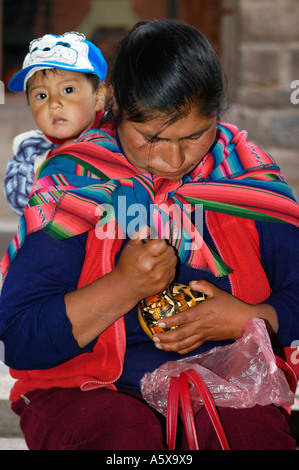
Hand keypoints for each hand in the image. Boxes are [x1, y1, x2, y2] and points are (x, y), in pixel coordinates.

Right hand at [113, 227, 176, 305]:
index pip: (162, 243)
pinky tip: (160, 268)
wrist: (124, 287)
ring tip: (159, 258)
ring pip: (174, 260)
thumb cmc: (127, 264)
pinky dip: (169, 267)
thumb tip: (150, 227)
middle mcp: (152, 267)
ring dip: (168, 257)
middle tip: (157, 251)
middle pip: (170, 251)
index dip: (159, 241)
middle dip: (165, 248)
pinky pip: (173, 270)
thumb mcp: (130, 247)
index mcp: (143, 256)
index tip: (154, 243)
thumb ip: (140, 234)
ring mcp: (159, 277)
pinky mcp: (164, 284)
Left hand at [152, 279, 277, 354]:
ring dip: (170, 346)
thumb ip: (203, 285)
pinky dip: (180, 350)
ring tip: (158, 344)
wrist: (246, 322)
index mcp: (202, 312)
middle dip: (165, 338)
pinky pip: (191, 348)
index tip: (159, 322)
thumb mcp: (218, 292)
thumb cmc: (232, 306)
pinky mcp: (206, 341)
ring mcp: (203, 335)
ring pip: (184, 344)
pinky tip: (172, 349)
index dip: (170, 322)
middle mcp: (201, 326)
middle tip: (153, 337)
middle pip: (180, 335)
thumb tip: (191, 283)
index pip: (183, 318)